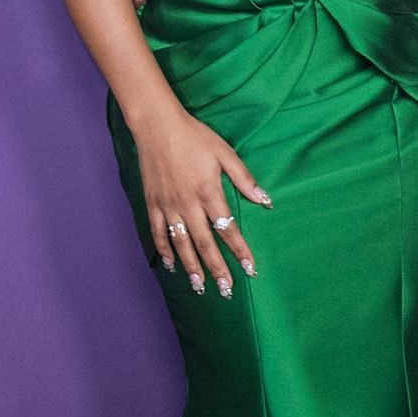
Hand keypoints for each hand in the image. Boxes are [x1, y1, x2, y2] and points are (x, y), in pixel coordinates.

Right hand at [135, 105, 273, 298]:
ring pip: (181, 244)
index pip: (227, 228)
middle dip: (217, 269)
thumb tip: (265, 200)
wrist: (158, 127)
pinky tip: (170, 266)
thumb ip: (243, 178)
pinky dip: (164, 251)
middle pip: (205, 244)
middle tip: (226, 290)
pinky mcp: (152, 204)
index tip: (250, 269)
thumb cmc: (195, 137)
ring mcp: (168, 206)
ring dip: (192, 267)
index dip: (239, 250)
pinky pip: (158, 233)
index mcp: (208, 192)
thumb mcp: (224, 153)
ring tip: (200, 287)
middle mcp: (188, 204)